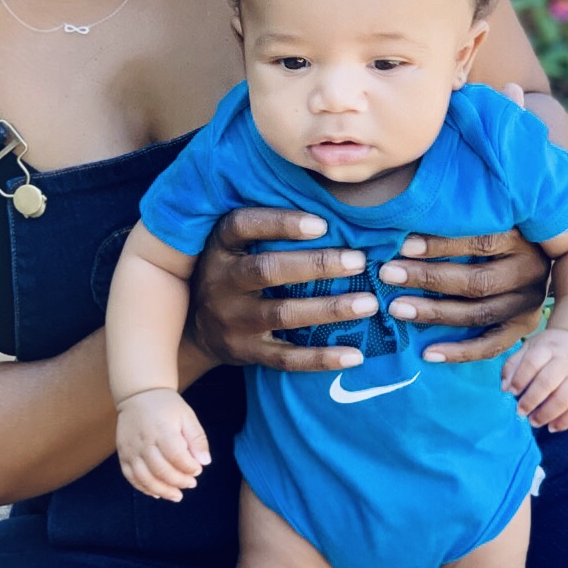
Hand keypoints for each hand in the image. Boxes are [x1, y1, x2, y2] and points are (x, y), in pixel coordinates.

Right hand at [116, 390, 210, 500]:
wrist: (139, 395)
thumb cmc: (166, 406)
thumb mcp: (187, 416)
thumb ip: (197, 439)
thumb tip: (205, 462)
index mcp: (162, 429)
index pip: (177, 456)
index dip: (189, 468)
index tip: (198, 470)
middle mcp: (144, 441)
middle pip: (161, 470)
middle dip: (178, 481)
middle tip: (191, 484)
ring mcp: (131, 449)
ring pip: (144, 478)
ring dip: (162, 491)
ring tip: (176, 495)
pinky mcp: (123, 454)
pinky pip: (131, 477)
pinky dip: (144, 488)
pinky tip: (157, 493)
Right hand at [188, 207, 379, 372]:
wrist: (197, 328)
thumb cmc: (234, 271)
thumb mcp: (236, 244)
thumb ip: (269, 228)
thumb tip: (334, 208)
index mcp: (220, 246)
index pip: (243, 226)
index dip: (281, 223)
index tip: (322, 224)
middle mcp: (221, 282)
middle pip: (268, 270)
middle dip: (317, 265)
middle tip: (359, 261)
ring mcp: (232, 320)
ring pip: (283, 314)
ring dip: (329, 309)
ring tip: (369, 303)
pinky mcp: (246, 352)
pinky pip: (286, 358)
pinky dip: (321, 358)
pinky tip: (355, 355)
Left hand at [376, 227, 550, 364]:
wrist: (549, 257)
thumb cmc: (504, 230)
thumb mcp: (494, 215)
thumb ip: (463, 215)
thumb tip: (408, 220)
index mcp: (522, 238)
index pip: (480, 242)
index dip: (440, 245)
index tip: (403, 245)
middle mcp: (530, 273)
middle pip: (476, 282)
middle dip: (428, 279)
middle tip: (388, 274)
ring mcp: (529, 304)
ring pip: (479, 315)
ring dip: (435, 313)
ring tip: (397, 308)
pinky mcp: (523, 328)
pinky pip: (490, 346)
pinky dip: (459, 352)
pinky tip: (427, 353)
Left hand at [501, 328, 567, 431]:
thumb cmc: (549, 350)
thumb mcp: (530, 347)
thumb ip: (514, 364)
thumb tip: (504, 388)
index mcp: (548, 349)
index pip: (533, 362)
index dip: (520, 378)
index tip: (511, 391)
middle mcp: (565, 362)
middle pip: (548, 382)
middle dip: (531, 400)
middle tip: (520, 411)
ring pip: (564, 398)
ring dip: (546, 413)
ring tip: (533, 421)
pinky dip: (565, 422)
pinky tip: (552, 427)